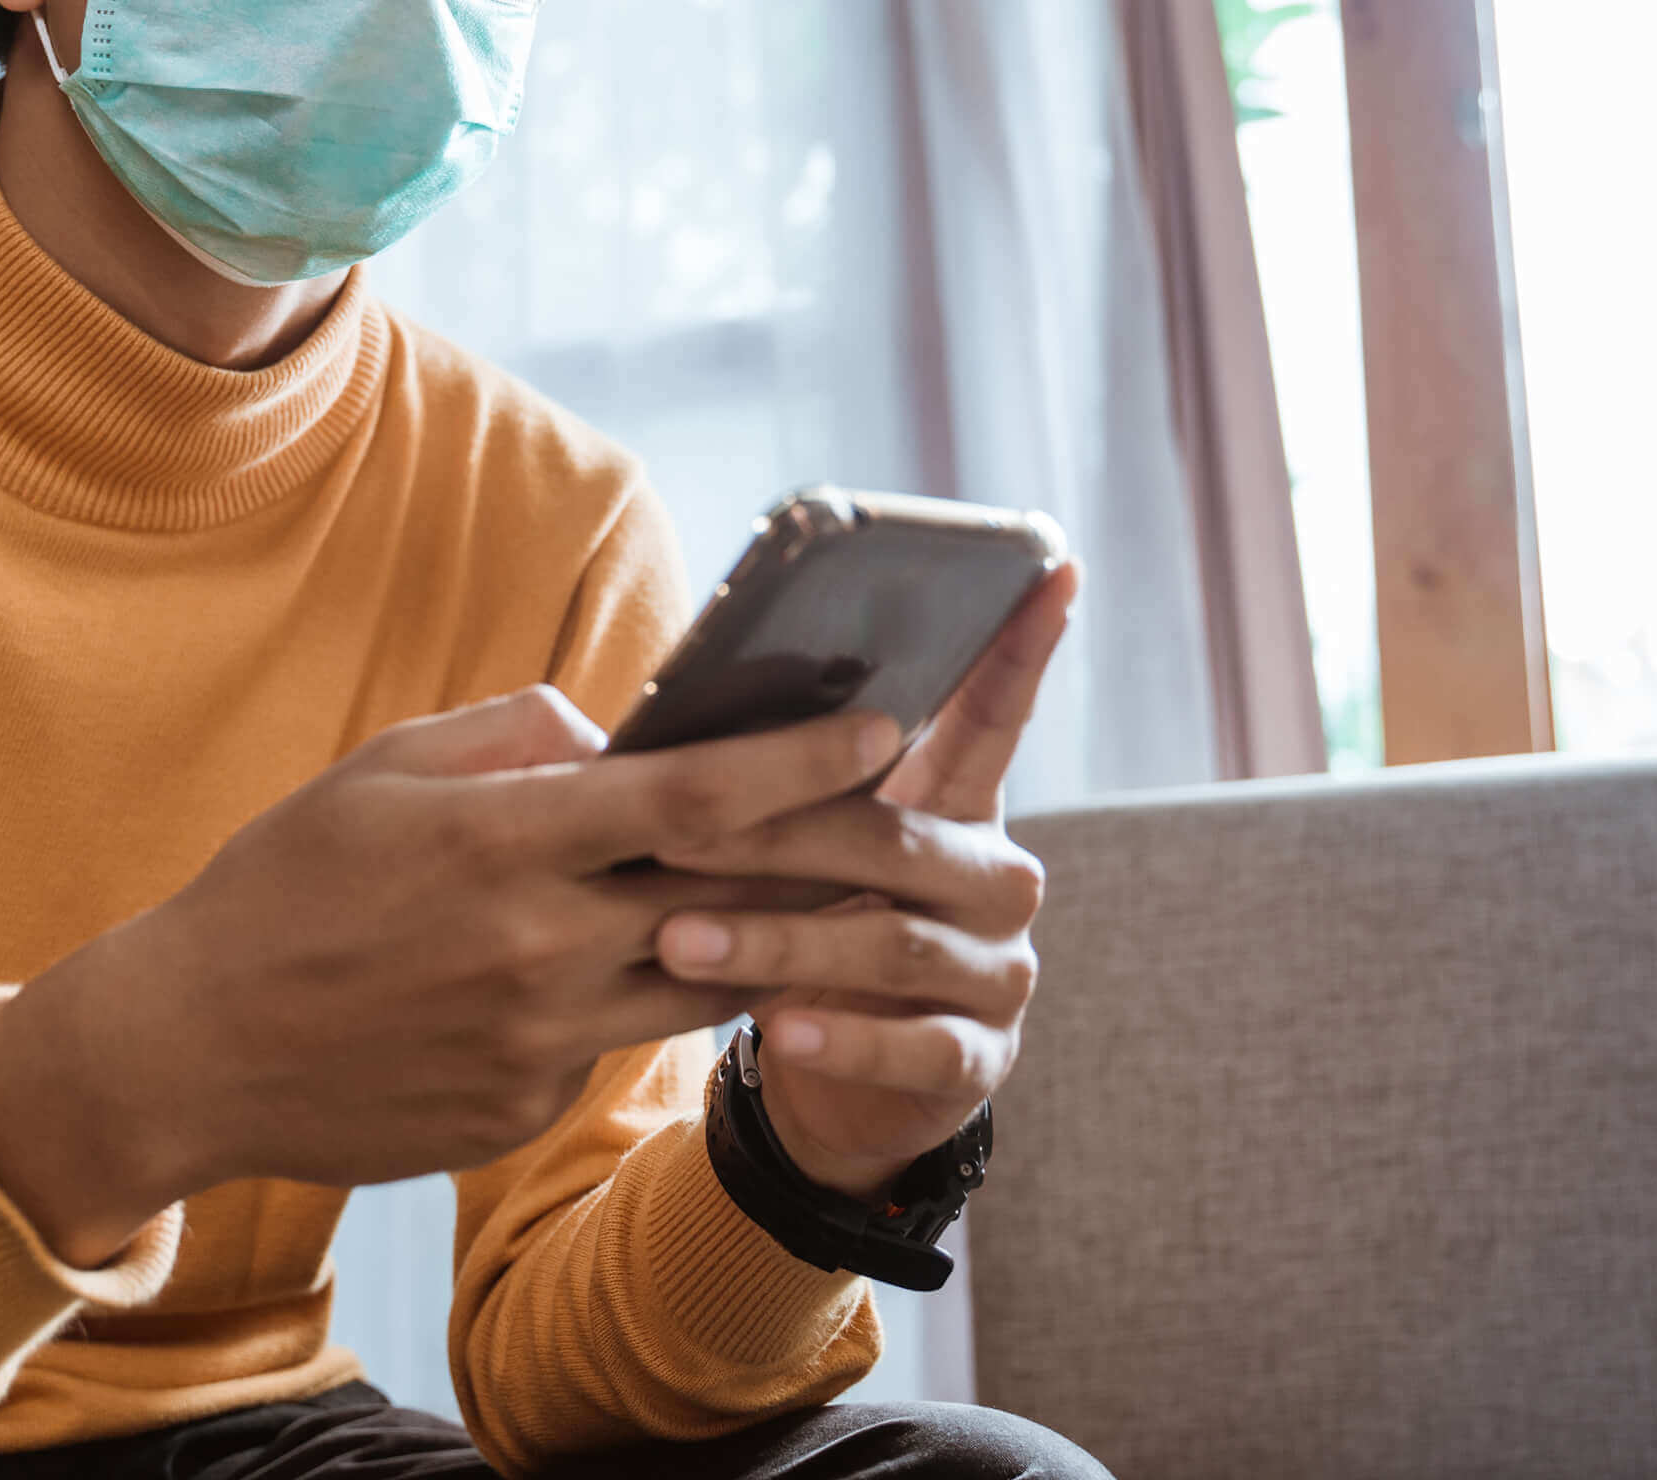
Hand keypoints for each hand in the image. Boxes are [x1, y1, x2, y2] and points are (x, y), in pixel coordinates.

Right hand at [0, 686, 901, 1265]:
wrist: (190, 1051)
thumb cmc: (282, 885)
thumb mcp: (381, 769)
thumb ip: (511, 733)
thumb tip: (615, 735)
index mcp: (505, 841)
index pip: (698, 795)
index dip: (807, 761)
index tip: (884, 727)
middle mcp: (538, 946)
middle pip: (733, 898)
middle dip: (828, 854)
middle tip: (902, 817)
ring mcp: (538, 1042)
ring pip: (703, 983)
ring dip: (765, 939)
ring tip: (819, 892)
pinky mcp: (525, 1109)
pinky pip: (619, 1043)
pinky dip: (642, 997)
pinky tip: (639, 968)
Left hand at [646, 563, 1074, 1196]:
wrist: (835, 1086)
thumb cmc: (803, 929)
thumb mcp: (787, 856)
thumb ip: (752, 788)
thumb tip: (605, 717)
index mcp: (957, 808)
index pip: (996, 715)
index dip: (1024, 647)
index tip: (1051, 570)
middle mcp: (996, 878)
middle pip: (896, 839)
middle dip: (777, 835)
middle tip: (669, 834)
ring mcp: (999, 971)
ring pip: (891, 941)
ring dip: (777, 938)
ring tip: (679, 938)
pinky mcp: (980, 1059)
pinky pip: (916, 1044)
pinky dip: (841, 1035)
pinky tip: (775, 1025)